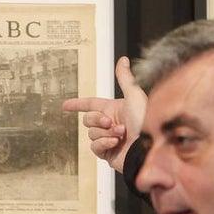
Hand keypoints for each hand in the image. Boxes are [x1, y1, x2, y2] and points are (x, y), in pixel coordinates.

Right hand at [62, 56, 146, 172]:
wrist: (147, 148)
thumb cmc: (145, 121)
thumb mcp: (134, 95)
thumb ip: (125, 78)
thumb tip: (123, 60)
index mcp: (115, 109)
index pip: (91, 104)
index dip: (77, 104)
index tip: (65, 105)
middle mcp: (111, 124)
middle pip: (88, 119)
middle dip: (97, 120)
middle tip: (110, 122)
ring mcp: (108, 138)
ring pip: (91, 133)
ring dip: (105, 132)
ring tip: (120, 134)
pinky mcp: (107, 153)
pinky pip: (94, 146)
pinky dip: (104, 143)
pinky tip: (115, 143)